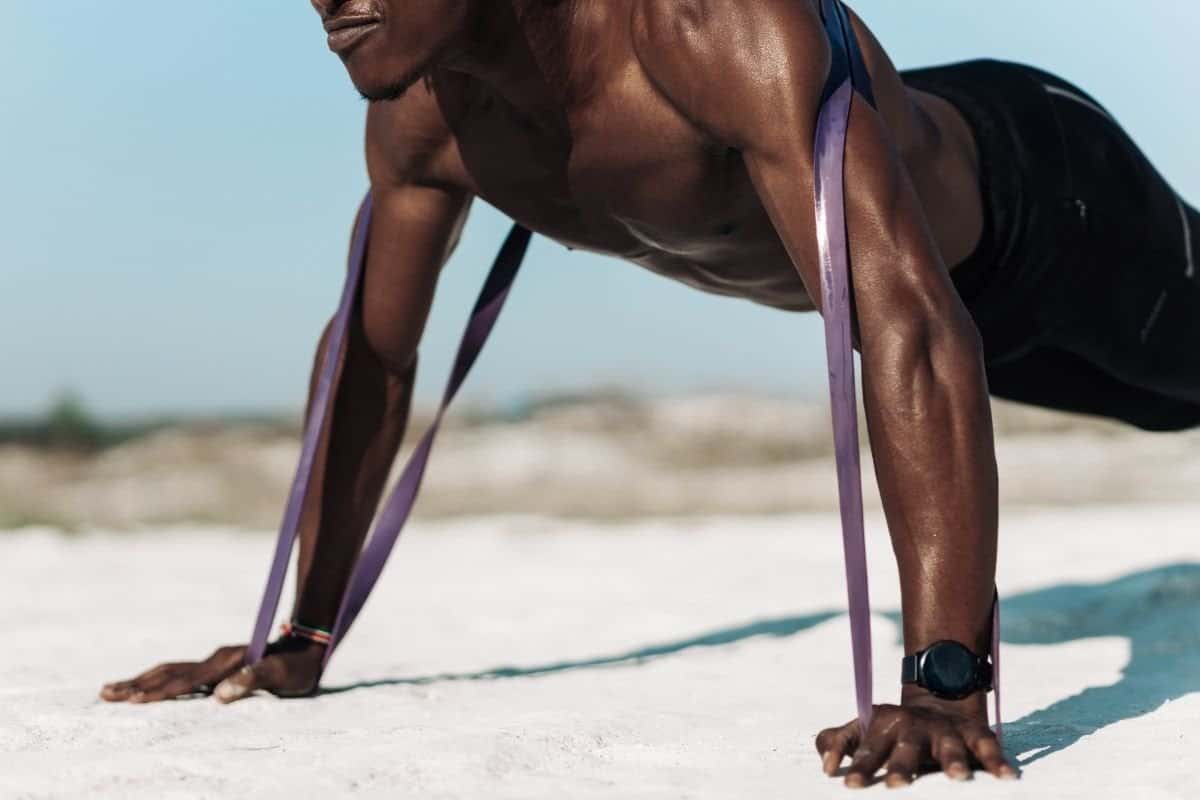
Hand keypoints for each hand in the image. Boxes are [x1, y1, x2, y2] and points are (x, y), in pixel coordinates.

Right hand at [99, 637, 325, 703]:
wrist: (310, 645)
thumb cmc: (297, 666)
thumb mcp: (281, 675)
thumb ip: (252, 681)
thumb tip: (220, 698)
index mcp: (225, 663)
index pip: (184, 681)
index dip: (158, 692)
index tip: (132, 700)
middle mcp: (215, 660)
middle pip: (167, 672)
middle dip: (135, 684)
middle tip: (104, 693)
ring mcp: (215, 661)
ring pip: (170, 670)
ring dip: (141, 680)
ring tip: (112, 688)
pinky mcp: (219, 666)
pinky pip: (181, 674)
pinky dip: (158, 679)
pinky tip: (148, 686)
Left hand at [815, 691, 1018, 787]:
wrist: (939, 698)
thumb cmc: (892, 728)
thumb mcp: (862, 728)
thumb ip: (838, 743)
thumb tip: (826, 767)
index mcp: (883, 726)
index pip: (867, 748)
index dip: (857, 765)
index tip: (849, 784)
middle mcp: (913, 728)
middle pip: (905, 749)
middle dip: (900, 766)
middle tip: (895, 785)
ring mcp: (945, 731)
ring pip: (949, 747)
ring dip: (953, 761)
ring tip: (957, 778)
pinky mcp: (975, 734)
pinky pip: (988, 746)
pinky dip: (997, 761)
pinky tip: (1006, 777)